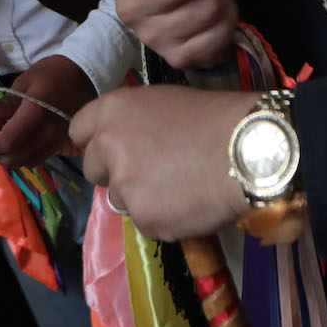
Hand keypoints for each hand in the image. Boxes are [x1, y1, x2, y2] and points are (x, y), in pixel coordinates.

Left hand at [0, 54, 96, 170]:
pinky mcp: (61, 144)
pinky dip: (21, 156)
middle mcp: (47, 133)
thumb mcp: (25, 80)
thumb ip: (5, 102)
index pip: (6, 141)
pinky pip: (36, 159)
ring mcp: (56, 141)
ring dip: (7, 157)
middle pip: (13, 158)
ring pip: (24, 162)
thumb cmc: (53, 73)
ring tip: (0, 140)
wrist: (86, 75)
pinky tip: (18, 142)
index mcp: (35, 114)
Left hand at [71, 86, 258, 240]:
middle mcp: (108, 146)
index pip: (79, 130)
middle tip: (150, 173)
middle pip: (93, 169)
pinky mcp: (143, 217)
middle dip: (115, 173)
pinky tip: (191, 203)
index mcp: (112, 109)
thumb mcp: (165, 104)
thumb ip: (135, 124)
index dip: (97, 142)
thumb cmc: (215, 118)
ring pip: (120, 199)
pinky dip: (164, 218)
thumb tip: (131, 145)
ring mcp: (123, 185)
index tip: (113, 150)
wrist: (248, 149)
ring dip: (142, 198)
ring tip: (181, 187)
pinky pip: (146, 223)